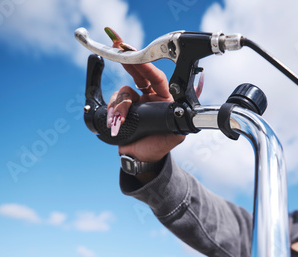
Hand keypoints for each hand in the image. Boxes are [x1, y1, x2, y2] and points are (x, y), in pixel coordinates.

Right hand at [106, 28, 184, 162]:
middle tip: (121, 56)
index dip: (148, 67)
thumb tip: (186, 112)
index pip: (157, 79)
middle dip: (130, 65)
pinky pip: (114, 103)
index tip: (138, 58)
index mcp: (164, 100)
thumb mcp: (174, 136)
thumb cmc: (158, 146)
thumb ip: (181, 123)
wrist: (140, 159)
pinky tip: (114, 120)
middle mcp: (149, 97)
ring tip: (120, 119)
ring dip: (120, 104)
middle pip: (139, 75)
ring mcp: (135, 103)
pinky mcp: (121, 110)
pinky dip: (112, 110)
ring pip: (124, 91)